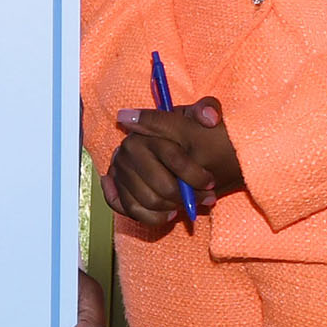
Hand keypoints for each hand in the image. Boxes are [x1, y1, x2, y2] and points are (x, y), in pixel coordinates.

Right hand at [104, 96, 242, 228]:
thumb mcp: (202, 116)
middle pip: (162, 185)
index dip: (193, 173)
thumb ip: (208, 109)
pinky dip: (154, 217)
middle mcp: (128, 149)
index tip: (209, 181)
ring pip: (150, 200)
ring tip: (192, 204)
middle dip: (187, 194)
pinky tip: (170, 213)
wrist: (180, 150)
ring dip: (175, 207)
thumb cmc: (192, 134)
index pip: (172, 156)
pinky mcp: (116, 190)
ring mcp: (120, 170)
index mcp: (146, 130)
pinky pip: (133, 211)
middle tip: (207, 195)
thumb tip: (209, 117)